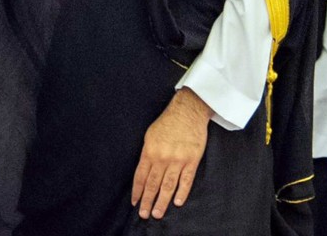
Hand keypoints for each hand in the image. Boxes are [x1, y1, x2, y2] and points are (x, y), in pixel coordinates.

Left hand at [131, 88, 210, 219]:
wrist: (187, 112)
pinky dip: (182, 192)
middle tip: (144, 214)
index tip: (135, 202)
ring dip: (162, 201)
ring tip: (157, 213)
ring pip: (168, 185)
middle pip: (153, 184)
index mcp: (149, 151)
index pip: (140, 176)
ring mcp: (178, 160)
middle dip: (147, 200)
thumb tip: (144, 171)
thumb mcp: (150, 135)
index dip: (137, 191)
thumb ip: (147, 154)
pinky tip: (177, 202)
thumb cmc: (167, 122)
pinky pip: (186, 180)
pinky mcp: (192, 160)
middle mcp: (162, 157)